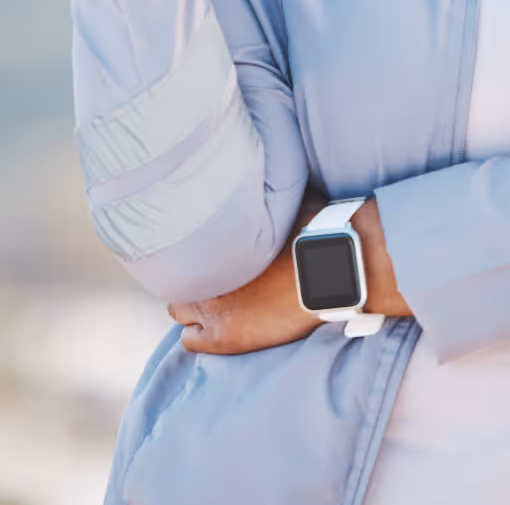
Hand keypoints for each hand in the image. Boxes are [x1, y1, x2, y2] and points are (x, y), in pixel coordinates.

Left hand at [168, 187, 412, 354]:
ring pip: (178, 311)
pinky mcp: (223, 337)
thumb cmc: (315, 233)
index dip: (201, 252)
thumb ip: (271, 196)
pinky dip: (201, 334)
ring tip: (217, 303)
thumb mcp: (290, 201)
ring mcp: (211, 306)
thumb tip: (267, 169)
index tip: (214, 253)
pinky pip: (189, 340)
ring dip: (195, 306)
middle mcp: (206, 269)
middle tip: (215, 278)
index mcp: (218, 238)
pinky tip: (221, 326)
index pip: (184, 245)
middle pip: (178, 276)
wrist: (331, 272)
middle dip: (195, 278)